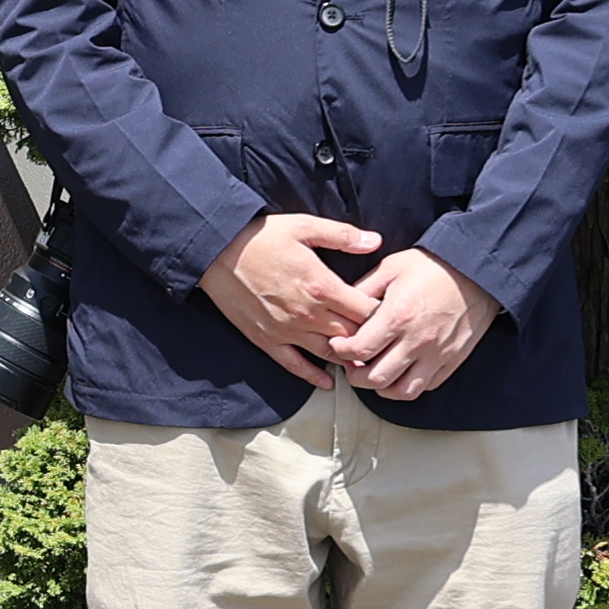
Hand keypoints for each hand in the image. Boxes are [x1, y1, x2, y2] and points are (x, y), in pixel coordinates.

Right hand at [200, 212, 380, 380]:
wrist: (215, 251)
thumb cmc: (260, 237)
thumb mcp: (305, 226)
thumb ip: (343, 235)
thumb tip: (375, 242)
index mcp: (322, 286)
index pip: (367, 311)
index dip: (384, 314)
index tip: (392, 314)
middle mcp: (308, 314)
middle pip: (352, 336)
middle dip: (371, 339)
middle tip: (385, 341)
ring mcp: (287, 331)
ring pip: (329, 354)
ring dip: (349, 359)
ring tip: (364, 362)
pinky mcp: (267, 340)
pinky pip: (294, 365)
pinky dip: (313, 376)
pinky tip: (327, 382)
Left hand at [336, 248, 501, 400]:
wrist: (478, 270)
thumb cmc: (435, 266)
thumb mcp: (391, 267)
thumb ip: (363, 289)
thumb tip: (343, 306)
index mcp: (398, 316)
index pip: (359, 350)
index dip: (341, 352)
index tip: (339, 345)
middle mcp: (417, 341)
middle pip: (376, 379)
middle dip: (355, 376)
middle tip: (351, 365)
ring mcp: (437, 355)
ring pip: (402, 392)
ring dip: (382, 388)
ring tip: (374, 374)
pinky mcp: (452, 360)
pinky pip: (426, 386)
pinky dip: (408, 385)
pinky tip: (400, 371)